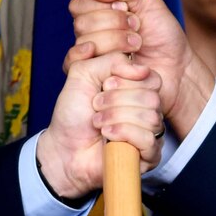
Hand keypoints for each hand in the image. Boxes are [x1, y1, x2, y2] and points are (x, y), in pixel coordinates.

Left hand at [34, 51, 162, 201]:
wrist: (63, 147)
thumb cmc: (73, 114)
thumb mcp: (84, 73)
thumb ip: (111, 60)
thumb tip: (141, 69)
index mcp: (137, 89)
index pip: (152, 78)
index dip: (127, 80)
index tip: (105, 85)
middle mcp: (147, 110)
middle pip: (152, 97)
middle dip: (116, 100)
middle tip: (96, 107)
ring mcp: (150, 133)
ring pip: (150, 118)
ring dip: (116, 117)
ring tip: (98, 123)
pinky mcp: (149, 156)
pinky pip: (149, 139)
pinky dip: (123, 134)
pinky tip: (108, 136)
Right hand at [68, 0, 215, 137]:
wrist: (177, 69)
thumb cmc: (163, 35)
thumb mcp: (148, 2)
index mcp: (97, 13)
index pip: (79, 4)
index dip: (103, 6)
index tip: (127, 9)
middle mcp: (88, 34)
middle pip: (81, 24)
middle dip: (114, 23)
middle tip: (137, 28)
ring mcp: (90, 57)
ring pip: (85, 44)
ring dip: (116, 42)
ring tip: (137, 45)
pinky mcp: (94, 78)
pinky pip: (79, 68)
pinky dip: (103, 60)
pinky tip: (124, 60)